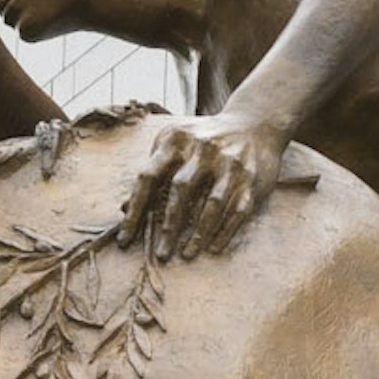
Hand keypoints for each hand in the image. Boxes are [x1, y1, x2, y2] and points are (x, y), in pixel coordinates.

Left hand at [119, 112, 292, 259]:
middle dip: (169, 226)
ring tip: (187, 254)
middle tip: (161, 254)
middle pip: (181, 190)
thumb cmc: (202, 143)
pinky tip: (214, 248)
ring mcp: (229, 163)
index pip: (149, 177)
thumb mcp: (174, 146)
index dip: (135, 210)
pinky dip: (225, 231)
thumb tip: (125, 209)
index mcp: (176, 140)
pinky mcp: (250, 178)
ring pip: (212, 203)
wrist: (254, 124)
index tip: (125, 240)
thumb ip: (152, 173)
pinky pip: (238, 209)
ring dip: (199, 233)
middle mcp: (204, 148)